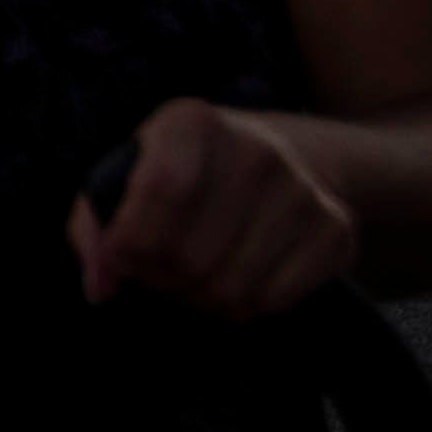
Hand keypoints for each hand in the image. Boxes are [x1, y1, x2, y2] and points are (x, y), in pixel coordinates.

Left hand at [72, 98, 358, 316]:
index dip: (131, 242)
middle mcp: (255, 150)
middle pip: (190, 254)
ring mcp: (303, 191)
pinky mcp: (336, 230)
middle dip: (162, 279)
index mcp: (192, 122)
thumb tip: (99, 287)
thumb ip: (95, 226)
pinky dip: (243, 308)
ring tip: (194, 277)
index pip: (160, 192)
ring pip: (230, 287)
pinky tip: (236, 282)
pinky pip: (273, 301)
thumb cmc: (186, 171)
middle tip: (160, 271)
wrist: (290, 156)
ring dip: (199, 299)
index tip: (122, 258)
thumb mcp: (130, 173)